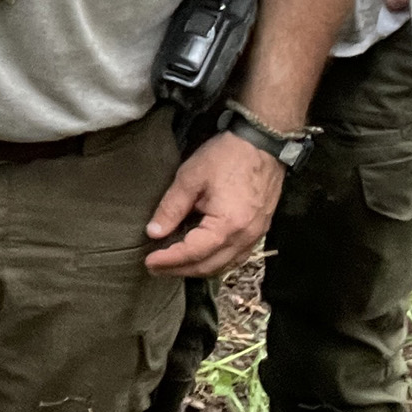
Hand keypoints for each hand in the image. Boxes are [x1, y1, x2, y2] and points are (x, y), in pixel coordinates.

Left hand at [141, 129, 285, 278]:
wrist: (263, 141)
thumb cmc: (227, 156)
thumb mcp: (190, 178)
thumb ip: (171, 209)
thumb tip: (154, 233)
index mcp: (228, 224)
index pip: (192, 253)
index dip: (168, 260)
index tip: (148, 262)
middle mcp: (246, 235)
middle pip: (209, 266)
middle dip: (179, 270)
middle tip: (155, 268)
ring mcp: (256, 233)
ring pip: (225, 265)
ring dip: (197, 269)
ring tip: (173, 265)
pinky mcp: (260, 228)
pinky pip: (237, 256)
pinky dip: (216, 261)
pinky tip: (200, 257)